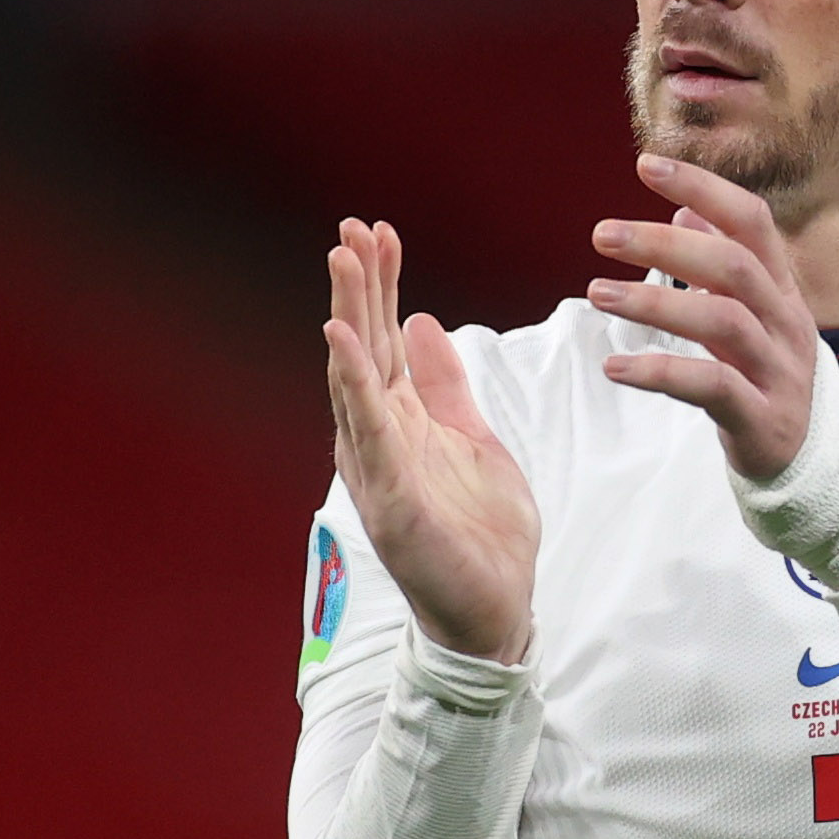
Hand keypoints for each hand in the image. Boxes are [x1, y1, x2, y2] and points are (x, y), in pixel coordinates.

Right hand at [323, 220, 540, 663]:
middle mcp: (379, 440)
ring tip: (343, 264)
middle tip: (351, 228)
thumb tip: (425, 323)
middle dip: (358, 288)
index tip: (379, 232)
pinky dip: (356, 385)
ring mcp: (379, 470)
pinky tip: (345, 342)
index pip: (387, 341)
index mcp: (402, 423)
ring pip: (358, 381)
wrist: (496, 610)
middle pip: (365, 349)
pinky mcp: (391, 502)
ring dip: (351, 320)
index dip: (382, 286)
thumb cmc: (480, 532)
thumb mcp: (474, 438)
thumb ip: (446, 386)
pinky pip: (370, 435)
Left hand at [588, 155, 819, 480]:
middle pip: (733, 266)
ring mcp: (778, 370)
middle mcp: (786, 322)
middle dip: (665, 243)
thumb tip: (685, 207)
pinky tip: (616, 366)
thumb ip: (722, 262)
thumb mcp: (750, 313)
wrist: (803, 460)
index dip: (704, 188)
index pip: (752, 222)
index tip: (647, 164)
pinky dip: (662, 372)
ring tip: (598, 293)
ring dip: (655, 301)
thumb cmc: (763, 375)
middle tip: (603, 233)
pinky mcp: (762, 417)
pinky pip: (713, 387)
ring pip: (723, 321)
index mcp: (783, 289)